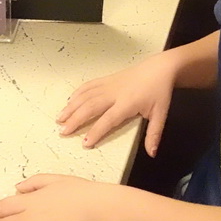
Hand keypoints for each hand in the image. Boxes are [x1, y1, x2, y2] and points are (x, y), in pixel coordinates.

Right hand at [56, 53, 175, 155]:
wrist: (160, 68)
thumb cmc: (159, 91)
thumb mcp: (161, 114)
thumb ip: (154, 134)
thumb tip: (151, 153)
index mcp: (128, 103)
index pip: (108, 120)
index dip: (96, 131)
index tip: (85, 143)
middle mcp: (115, 93)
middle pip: (90, 107)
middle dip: (75, 120)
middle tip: (63, 131)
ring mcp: (109, 84)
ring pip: (85, 95)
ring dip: (71, 107)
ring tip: (60, 119)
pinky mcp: (107, 79)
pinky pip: (88, 86)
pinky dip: (77, 93)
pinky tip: (69, 101)